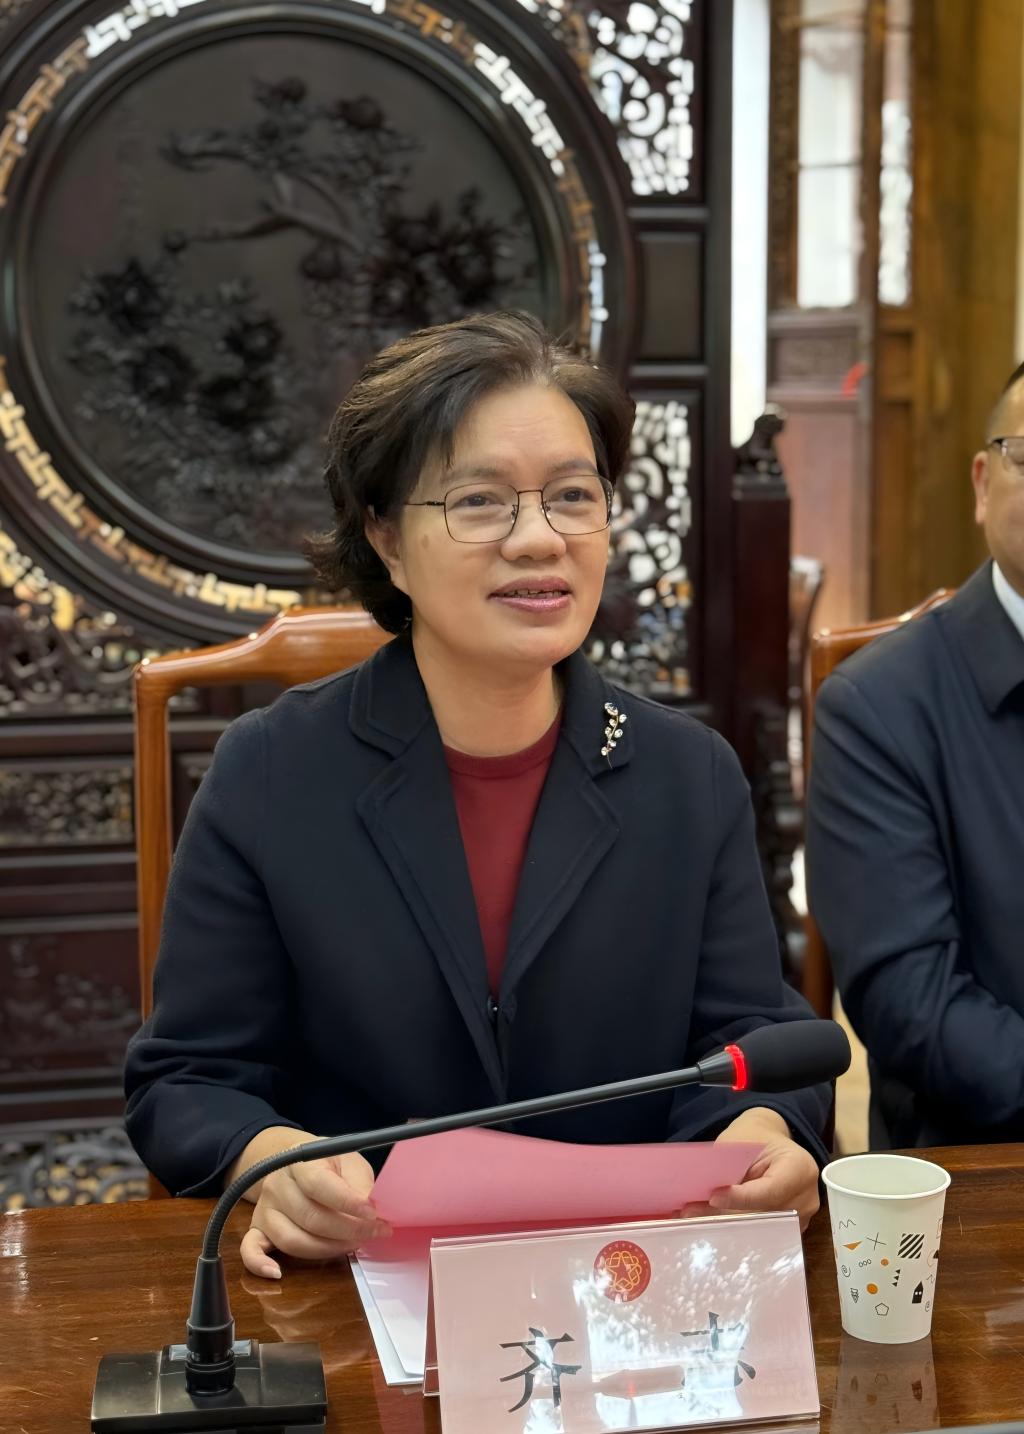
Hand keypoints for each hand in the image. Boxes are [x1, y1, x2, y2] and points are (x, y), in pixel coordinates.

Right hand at [240, 1149, 391, 1278]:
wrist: (297, 1162)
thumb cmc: (330, 1164)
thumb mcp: (350, 1161)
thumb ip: (360, 1182)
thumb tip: (369, 1209)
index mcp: (300, 1160)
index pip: (320, 1184)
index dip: (348, 1203)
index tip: (373, 1214)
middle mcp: (277, 1183)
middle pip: (309, 1217)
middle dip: (347, 1231)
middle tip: (373, 1233)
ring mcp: (265, 1208)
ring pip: (291, 1240)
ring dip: (326, 1250)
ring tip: (352, 1245)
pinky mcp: (257, 1228)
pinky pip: (249, 1249)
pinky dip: (258, 1264)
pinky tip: (277, 1273)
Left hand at [706, 1107, 820, 1230]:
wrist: (769, 1140)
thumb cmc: (753, 1137)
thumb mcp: (737, 1142)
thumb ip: (726, 1168)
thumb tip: (704, 1194)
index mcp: (799, 1168)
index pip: (768, 1192)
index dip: (740, 1198)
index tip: (712, 1198)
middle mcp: (806, 1197)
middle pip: (764, 1215)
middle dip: (728, 1214)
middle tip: (692, 1213)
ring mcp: (801, 1216)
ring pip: (761, 1228)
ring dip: (728, 1224)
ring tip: (696, 1217)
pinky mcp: (790, 1228)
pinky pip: (763, 1233)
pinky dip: (737, 1228)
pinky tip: (713, 1221)